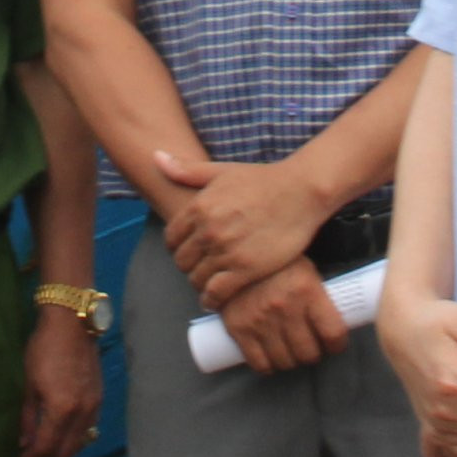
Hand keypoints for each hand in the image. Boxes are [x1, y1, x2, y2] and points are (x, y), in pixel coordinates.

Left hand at [19, 305, 104, 456]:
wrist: (72, 324)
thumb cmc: (44, 349)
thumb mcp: (29, 384)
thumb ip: (28, 417)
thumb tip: (24, 442)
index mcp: (61, 409)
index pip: (47, 447)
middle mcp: (82, 413)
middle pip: (66, 451)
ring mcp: (94, 406)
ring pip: (80, 443)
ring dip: (62, 451)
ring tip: (45, 449)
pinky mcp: (99, 399)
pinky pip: (88, 429)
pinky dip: (75, 438)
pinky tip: (62, 434)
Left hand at [150, 146, 328, 306]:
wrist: (300, 192)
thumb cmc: (263, 180)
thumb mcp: (222, 171)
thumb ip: (187, 169)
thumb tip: (156, 157)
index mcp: (199, 207)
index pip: (170, 239)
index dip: (177, 247)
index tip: (188, 250)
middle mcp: (208, 230)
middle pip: (181, 261)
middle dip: (189, 266)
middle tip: (201, 267)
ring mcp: (226, 251)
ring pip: (196, 279)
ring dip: (200, 283)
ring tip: (210, 282)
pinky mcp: (245, 270)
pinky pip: (216, 293)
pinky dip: (212, 299)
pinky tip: (216, 298)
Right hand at [216, 259, 350, 374]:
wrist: (234, 253)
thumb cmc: (277, 263)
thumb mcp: (305, 269)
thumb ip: (319, 295)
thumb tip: (339, 320)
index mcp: (307, 289)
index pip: (333, 333)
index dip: (337, 344)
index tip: (335, 344)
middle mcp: (285, 307)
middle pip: (309, 353)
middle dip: (313, 353)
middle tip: (309, 346)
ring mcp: (260, 320)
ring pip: (286, 361)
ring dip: (291, 360)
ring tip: (290, 350)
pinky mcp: (239, 328)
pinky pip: (260, 364)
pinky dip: (268, 366)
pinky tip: (271, 358)